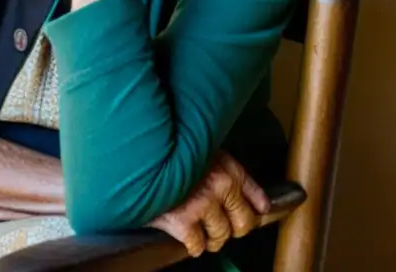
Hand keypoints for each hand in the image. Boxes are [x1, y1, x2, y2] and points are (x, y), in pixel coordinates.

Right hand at [149, 152, 270, 257]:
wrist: (137, 158)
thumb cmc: (167, 153)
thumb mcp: (199, 150)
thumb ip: (217, 167)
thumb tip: (236, 192)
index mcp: (227, 167)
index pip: (258, 197)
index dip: (256, 209)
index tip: (255, 213)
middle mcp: (221, 185)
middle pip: (244, 223)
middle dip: (233, 228)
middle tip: (222, 225)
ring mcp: (203, 204)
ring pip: (221, 236)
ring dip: (211, 238)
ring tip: (201, 231)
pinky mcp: (183, 221)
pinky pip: (197, 245)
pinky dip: (192, 244)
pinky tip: (186, 236)